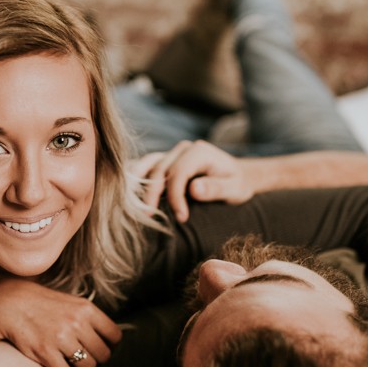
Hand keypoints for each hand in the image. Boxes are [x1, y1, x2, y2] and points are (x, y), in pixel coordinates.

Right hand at [0, 278, 121, 366]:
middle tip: (86, 357)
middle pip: (103, 354)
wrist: (7, 303)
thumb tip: (112, 336)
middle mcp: (76, 322)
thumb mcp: (69, 302)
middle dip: (96, 359)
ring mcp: (61, 338)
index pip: (114, 335)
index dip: (110, 345)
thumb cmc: (40, 304)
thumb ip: (89, 317)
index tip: (102, 347)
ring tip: (74, 364)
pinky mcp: (45, 353)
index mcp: (85, 309)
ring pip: (88, 366)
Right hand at [130, 139, 255, 220]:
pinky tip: (129, 193)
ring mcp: (172, 153)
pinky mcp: (166, 160)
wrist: (238, 175)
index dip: (175, 196)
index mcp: (199, 151)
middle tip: (148, 217)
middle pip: (159, 170)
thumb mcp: (234, 188)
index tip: (181, 217)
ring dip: (139, 185)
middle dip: (152, 194)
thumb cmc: (237, 184)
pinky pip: (147, 167)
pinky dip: (137, 178)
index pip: (178, 173)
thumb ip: (215, 188)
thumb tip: (194, 189)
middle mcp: (183, 149)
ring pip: (148, 166)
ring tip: (133, 205)